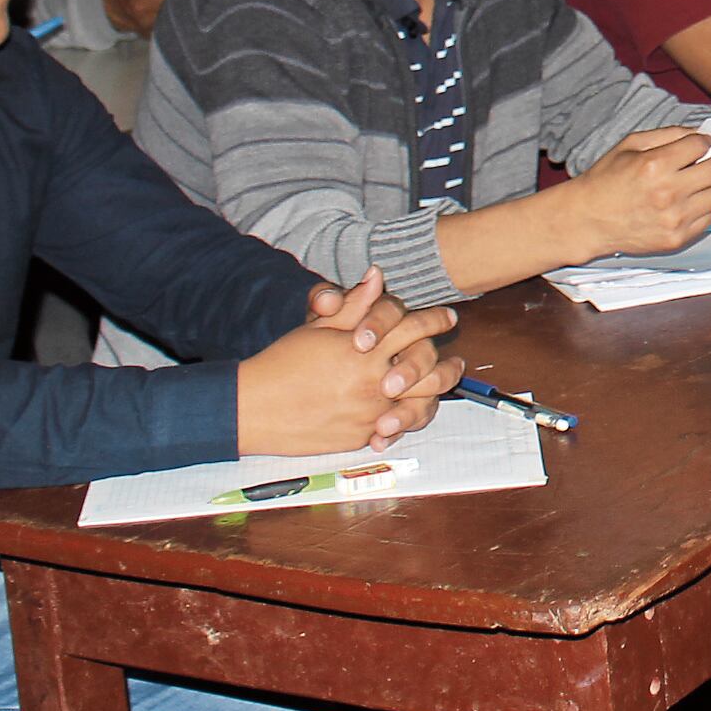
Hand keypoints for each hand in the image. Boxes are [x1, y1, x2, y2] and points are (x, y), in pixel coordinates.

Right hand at [237, 276, 464, 453]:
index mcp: (364, 348)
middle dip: (447, 359)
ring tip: (446, 382)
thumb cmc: (283, 363)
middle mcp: (373, 380)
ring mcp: (370, 411)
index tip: (448, 317)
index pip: (412, 327)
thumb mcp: (318, 328)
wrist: (253, 408)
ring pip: (422, 401)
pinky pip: (400, 427)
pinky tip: (418, 409)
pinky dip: (412, 418)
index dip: (434, 320)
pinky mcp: (362, 435)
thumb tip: (377, 276)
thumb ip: (354, 305)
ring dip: (438, 390)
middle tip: (458, 356)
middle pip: (427, 365)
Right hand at [554, 126, 710, 259]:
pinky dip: (707, 207)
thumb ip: (667, 134)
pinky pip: (708, 219)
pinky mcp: (676, 238)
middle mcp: (668, 192)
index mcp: (655, 165)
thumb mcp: (630, 144)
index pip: (700, 146)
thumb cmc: (605, 180)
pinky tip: (696, 200)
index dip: (707, 140)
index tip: (707, 142)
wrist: (588, 220)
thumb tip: (699, 134)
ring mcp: (674, 218)